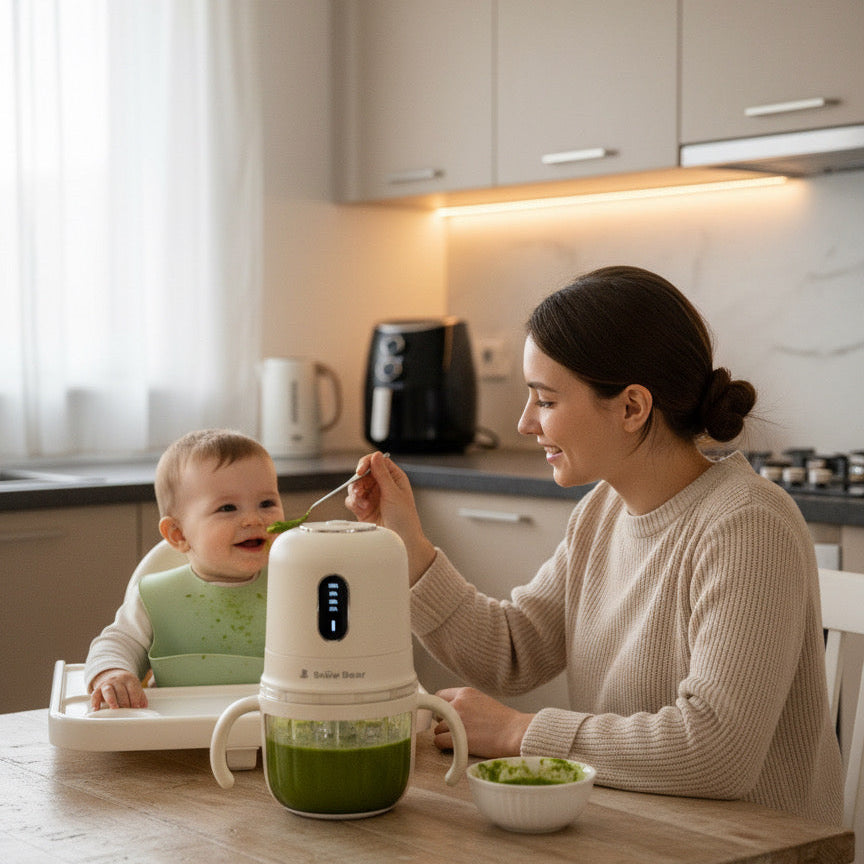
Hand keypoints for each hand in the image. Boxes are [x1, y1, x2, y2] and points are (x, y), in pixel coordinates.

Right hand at [89, 669, 148, 710]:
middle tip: (127, 711)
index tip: (136, 707)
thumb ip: (140, 696)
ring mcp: (107, 684)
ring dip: (112, 700)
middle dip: (125, 702)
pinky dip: (95, 702)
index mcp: (129, 679)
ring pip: (108, 691)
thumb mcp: (134, 687)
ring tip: (115, 709)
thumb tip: (144, 707)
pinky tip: (96, 709)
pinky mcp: (98, 689)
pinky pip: (95, 695)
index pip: (133, 689)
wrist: (113, 675)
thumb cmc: (126, 685)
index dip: (135, 699)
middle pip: (121, 691)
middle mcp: (117, 680)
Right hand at [345, 451, 435, 583]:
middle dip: (358, 481)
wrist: (401, 541)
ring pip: (355, 486)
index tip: (360, 471)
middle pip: (363, 474)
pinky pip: (352, 500)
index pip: (376, 462)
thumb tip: (376, 455)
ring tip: (362, 503)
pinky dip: (354, 503)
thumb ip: (382, 474)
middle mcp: (382, 485)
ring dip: (355, 493)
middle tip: (359, 491)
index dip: (366, 463)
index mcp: (394, 478)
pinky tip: (362, 509)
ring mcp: (372, 496)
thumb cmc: (405, 519)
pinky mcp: (363, 508)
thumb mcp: (394, 494)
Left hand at [432, 687, 533, 757]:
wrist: (515, 732)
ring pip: (438, 729)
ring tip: (460, 740)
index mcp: (466, 693)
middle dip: (443, 723)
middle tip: (454, 730)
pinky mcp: (456, 737)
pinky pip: (438, 741)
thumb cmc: (504, 721)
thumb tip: (452, 712)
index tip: (444, 716)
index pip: (439, 696)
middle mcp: (458, 703)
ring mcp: (456, 720)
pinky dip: (443, 746)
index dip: (441, 708)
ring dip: (446, 735)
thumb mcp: (483, 702)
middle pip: (437, 714)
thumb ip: (466, 703)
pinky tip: (454, 748)